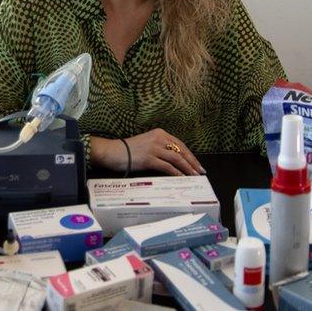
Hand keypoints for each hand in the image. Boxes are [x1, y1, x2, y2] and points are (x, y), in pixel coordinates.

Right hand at [91, 128, 205, 175]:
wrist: (111, 152)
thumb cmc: (127, 150)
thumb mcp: (146, 144)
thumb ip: (160, 148)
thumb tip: (175, 162)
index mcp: (159, 133)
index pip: (180, 144)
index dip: (190, 155)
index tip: (197, 164)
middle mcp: (158, 138)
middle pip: (181, 151)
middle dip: (192, 162)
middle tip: (200, 172)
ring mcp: (154, 148)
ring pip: (177, 159)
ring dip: (187, 169)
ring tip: (194, 176)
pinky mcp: (149, 158)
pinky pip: (168, 167)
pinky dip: (177, 173)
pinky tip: (182, 178)